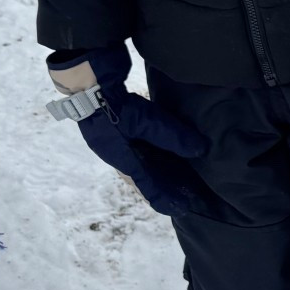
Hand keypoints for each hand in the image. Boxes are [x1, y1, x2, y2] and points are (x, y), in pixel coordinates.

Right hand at [49, 46, 215, 217]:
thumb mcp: (148, 122)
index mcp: (123, 162)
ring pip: (141, 162)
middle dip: (164, 186)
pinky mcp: (117, 128)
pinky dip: (152, 152)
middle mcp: (118, 156)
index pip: (147, 187)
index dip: (164, 198)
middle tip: (185, 192)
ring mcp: (115, 142)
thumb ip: (174, 137)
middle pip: (144, 177)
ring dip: (158, 169)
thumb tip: (200, 150)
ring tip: (178, 173)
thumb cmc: (115, 106)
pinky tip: (162, 148)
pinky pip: (138, 147)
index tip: (180, 209)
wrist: (89, 80)